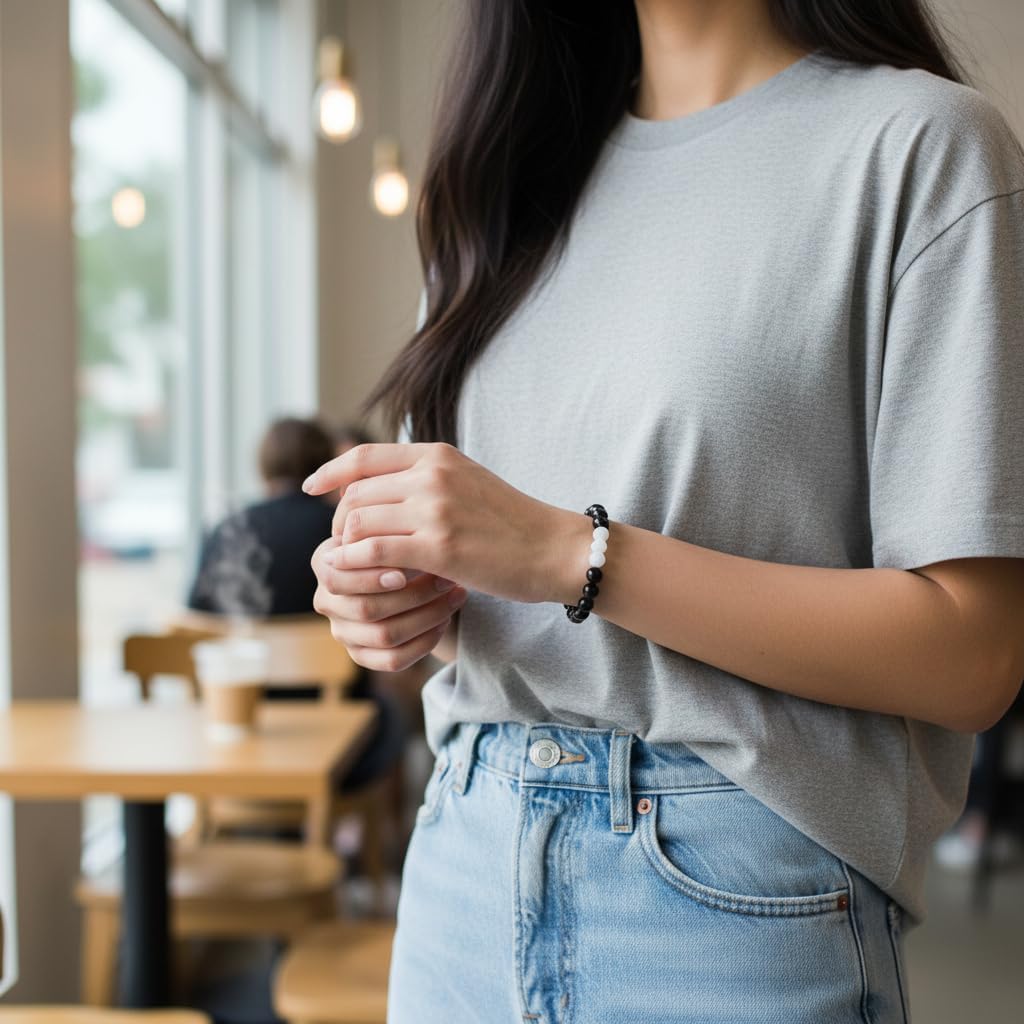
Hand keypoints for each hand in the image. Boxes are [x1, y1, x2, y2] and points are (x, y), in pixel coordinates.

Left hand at [303, 441, 579, 605]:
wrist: (556, 548)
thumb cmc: (513, 524)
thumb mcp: (467, 484)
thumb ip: (426, 480)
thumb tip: (379, 490)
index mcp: (437, 455)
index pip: (364, 457)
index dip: (331, 472)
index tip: (312, 488)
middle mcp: (431, 475)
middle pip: (355, 495)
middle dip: (340, 525)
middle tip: (347, 549)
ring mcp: (434, 509)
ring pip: (358, 524)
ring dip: (350, 550)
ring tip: (362, 568)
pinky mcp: (438, 546)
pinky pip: (373, 553)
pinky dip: (359, 566)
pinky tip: (366, 579)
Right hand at [310, 533, 465, 671]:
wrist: (417, 570)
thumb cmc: (405, 538)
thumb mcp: (394, 525)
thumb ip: (388, 525)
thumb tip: (398, 530)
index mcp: (324, 563)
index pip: (338, 577)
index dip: (370, 578)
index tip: (405, 572)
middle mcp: (327, 600)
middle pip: (365, 609)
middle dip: (413, 595)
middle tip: (447, 579)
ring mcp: (343, 631)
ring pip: (385, 635)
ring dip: (428, 615)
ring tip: (455, 595)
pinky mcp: (362, 655)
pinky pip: (394, 659)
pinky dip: (425, 641)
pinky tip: (446, 620)